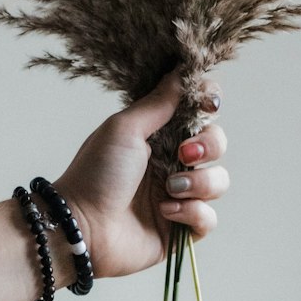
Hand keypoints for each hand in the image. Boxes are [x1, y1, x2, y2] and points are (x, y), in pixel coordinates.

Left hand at [57, 71, 229, 278]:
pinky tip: (165, 212)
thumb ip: (159, 102)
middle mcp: (172, 162)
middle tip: (184, 153)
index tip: (207, 103)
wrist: (82, 226)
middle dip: (209, 146)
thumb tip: (184, 71)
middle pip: (217, 143)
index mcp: (159, 135)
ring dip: (200, 182)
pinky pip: (209, 218)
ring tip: (169, 189)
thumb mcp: (125, 128)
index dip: (209, 103)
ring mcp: (179, 196)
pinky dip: (192, 213)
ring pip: (219, 181)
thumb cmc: (95, 174)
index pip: (199, 111)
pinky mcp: (182, 229)